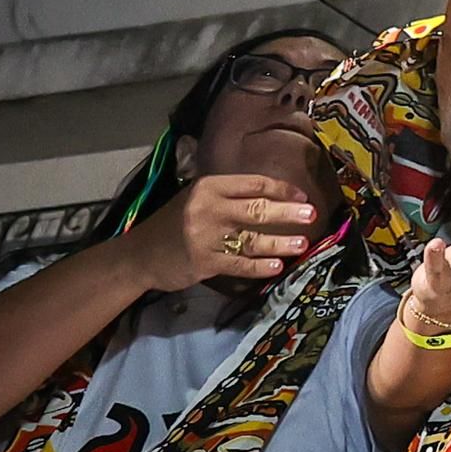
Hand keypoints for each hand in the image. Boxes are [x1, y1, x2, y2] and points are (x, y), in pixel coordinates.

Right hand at [129, 172, 318, 290]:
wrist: (139, 255)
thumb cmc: (172, 224)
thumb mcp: (194, 199)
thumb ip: (226, 194)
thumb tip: (270, 195)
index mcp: (208, 186)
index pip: (253, 184)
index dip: (281, 188)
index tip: (302, 195)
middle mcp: (208, 208)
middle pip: (257, 209)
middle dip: (287, 212)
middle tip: (311, 214)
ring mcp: (205, 236)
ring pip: (252, 239)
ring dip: (280, 242)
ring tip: (302, 244)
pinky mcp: (203, 262)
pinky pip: (239, 264)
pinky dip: (260, 267)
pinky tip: (277, 267)